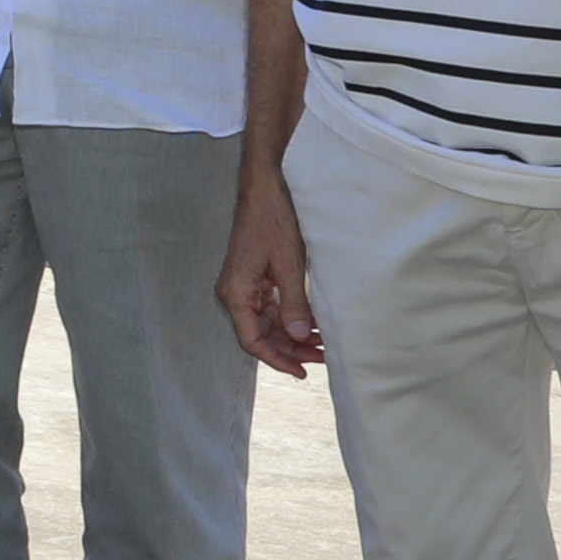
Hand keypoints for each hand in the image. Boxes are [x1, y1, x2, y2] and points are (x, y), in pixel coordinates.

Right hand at [218, 167, 319, 377]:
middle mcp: (235, 293)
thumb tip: (299, 335)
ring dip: (293, 334)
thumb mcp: (288, 264)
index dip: (277, 359)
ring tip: (323, 342)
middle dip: (291, 349)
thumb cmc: (273, 220)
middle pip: (261, 335)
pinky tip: (313, 322)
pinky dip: (291, 317)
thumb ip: (293, 303)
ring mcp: (245, 286)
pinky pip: (271, 307)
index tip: (302, 371)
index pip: (252, 340)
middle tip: (324, 357)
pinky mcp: (255, 278)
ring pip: (268, 323)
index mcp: (236, 293)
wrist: (266, 188)